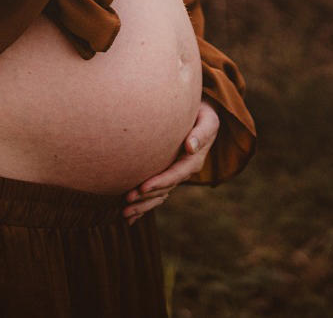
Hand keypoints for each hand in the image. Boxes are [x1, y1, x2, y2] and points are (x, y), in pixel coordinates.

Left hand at [123, 99, 219, 223]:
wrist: (202, 117)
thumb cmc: (203, 115)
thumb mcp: (208, 121)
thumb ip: (201, 134)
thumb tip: (190, 147)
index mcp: (193, 161)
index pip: (175, 174)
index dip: (160, 182)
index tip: (143, 187)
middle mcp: (184, 171)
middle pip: (165, 189)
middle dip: (146, 197)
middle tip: (127, 200)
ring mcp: (175, 175)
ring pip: (159, 195)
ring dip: (142, 205)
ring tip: (124, 213)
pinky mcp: (167, 174)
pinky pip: (156, 194)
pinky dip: (144, 206)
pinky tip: (130, 218)